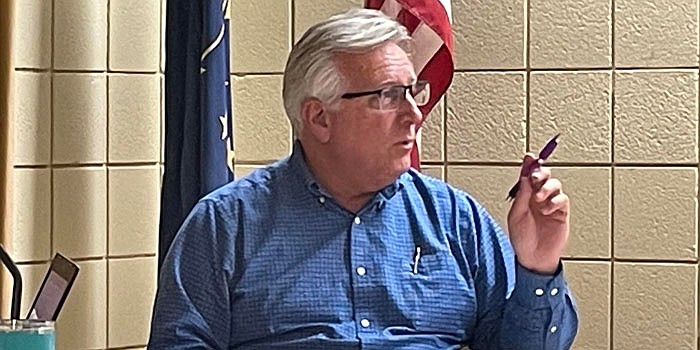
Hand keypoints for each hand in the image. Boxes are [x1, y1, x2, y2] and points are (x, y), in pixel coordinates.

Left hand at [507, 154, 569, 273]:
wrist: (534, 257)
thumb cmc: (522, 239)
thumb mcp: (516, 215)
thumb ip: (522, 196)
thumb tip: (524, 177)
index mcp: (524, 196)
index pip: (528, 176)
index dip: (529, 165)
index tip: (529, 157)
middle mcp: (537, 197)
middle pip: (543, 176)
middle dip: (540, 173)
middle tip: (535, 177)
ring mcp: (550, 204)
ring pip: (554, 184)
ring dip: (547, 187)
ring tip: (539, 198)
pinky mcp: (561, 213)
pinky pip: (562, 199)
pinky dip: (554, 201)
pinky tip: (547, 210)